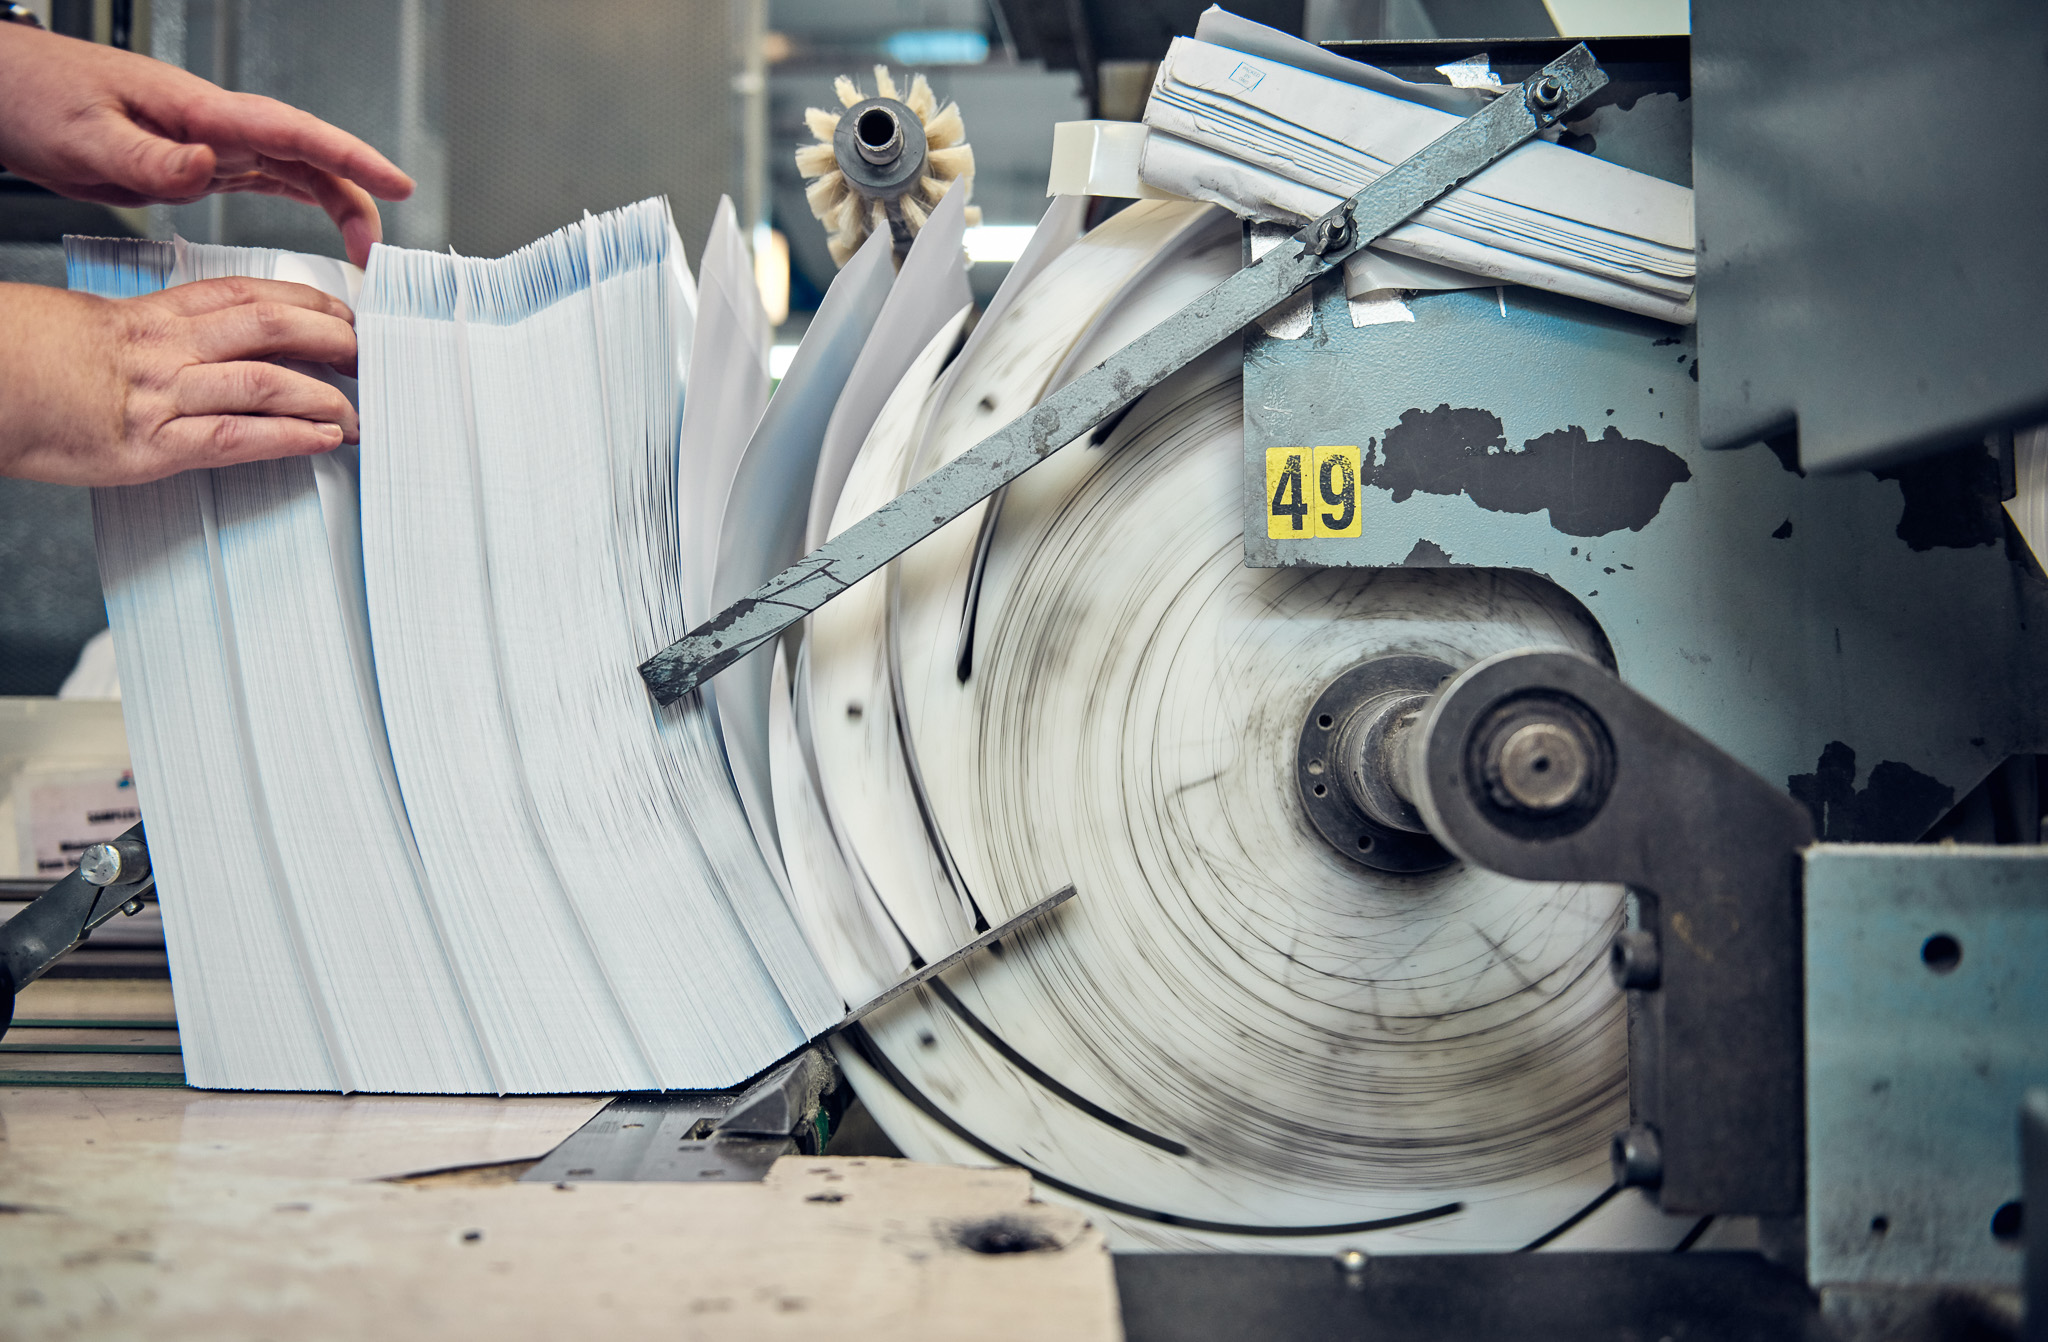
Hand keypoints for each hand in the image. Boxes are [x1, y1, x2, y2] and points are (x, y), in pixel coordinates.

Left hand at [0, 24, 411, 266]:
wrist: (2, 88)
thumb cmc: (35, 96)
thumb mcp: (86, 135)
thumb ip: (150, 157)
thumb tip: (206, 169)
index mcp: (197, 113)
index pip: (292, 132)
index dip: (350, 157)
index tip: (394, 183)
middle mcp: (213, 126)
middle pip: (308, 155)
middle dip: (356, 194)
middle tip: (378, 248)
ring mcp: (208, 142)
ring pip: (294, 169)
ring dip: (335, 204)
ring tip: (360, 249)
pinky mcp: (196, 160)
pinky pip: (264, 179)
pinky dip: (299, 199)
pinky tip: (317, 221)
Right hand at [0, 279, 359, 485]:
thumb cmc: (17, 356)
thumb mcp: (89, 325)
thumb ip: (146, 333)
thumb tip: (188, 345)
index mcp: (151, 313)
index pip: (249, 293)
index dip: (308, 299)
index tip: (345, 312)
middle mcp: (165, 347)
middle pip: (273, 326)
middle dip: (335, 339)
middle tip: (372, 357)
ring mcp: (160, 394)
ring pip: (267, 381)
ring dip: (327, 398)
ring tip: (360, 411)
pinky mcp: (149, 445)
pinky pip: (236, 436)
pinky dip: (289, 437)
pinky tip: (323, 439)